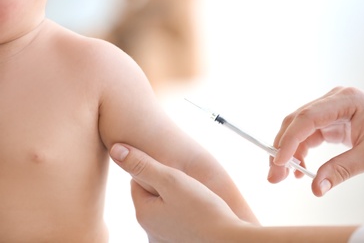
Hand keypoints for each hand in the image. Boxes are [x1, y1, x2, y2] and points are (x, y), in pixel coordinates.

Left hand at [110, 144, 246, 242]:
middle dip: (166, 185)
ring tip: (194, 197)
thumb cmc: (202, 209)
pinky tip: (197, 210)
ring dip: (175, 197)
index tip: (174, 171)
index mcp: (143, 212)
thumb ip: (142, 164)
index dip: (156, 170)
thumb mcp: (171, 180)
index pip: (138, 180)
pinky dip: (183, 211)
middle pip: (151, 194)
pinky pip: (175, 218)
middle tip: (187, 183)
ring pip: (164, 206)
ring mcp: (163, 236)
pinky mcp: (178, 239)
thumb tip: (115, 149)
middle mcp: (149, 227)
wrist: (228, 239)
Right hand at [268, 87, 363, 195]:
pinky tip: (299, 168)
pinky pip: (307, 135)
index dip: (289, 139)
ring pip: (297, 129)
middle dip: (282, 148)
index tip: (279, 161)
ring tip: (283, 175)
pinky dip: (300, 152)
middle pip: (297, 122)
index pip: (308, 118)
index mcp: (345, 100)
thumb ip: (342, 170)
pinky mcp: (328, 120)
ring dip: (287, 152)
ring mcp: (329, 109)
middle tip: (274, 174)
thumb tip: (316, 188)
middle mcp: (333, 101)